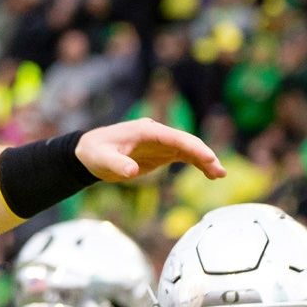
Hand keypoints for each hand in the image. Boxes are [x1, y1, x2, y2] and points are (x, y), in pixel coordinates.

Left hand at [75, 118, 224, 182]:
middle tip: (218, 171)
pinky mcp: (160, 153)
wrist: (87, 153)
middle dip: (203, 155)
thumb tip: (132, 171)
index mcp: (145, 131)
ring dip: (204, 160)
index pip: (174, 137)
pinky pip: (183, 156)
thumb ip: (117, 164)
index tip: (208, 157)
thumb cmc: (94, 153)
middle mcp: (156, 134)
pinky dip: (196, 163)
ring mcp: (160, 143)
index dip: (192, 146)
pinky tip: (209, 173)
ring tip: (219, 175)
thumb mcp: (101, 159)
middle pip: (186, 142)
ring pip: (188, 149)